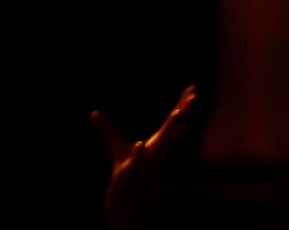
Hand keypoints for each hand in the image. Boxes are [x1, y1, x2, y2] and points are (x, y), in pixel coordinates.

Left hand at [91, 84, 198, 229]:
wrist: (125, 200)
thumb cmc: (126, 173)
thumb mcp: (115, 146)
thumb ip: (106, 130)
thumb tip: (94, 113)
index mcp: (158, 143)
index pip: (173, 121)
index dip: (183, 105)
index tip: (193, 89)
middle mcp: (158, 151)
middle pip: (175, 128)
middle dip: (184, 112)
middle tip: (194, 97)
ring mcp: (149, 161)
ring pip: (163, 144)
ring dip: (171, 128)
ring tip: (178, 112)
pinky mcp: (135, 171)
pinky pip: (139, 161)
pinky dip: (139, 153)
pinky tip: (139, 144)